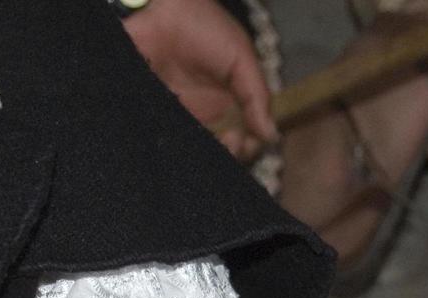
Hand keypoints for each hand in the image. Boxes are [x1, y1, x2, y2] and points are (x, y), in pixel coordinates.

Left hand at [123, 0, 276, 159]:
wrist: (161, 7)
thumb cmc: (205, 26)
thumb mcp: (241, 57)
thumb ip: (257, 96)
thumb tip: (272, 135)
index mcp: (231, 104)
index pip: (245, 139)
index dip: (248, 148)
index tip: (246, 141)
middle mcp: (206, 115)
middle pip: (221, 149)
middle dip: (229, 153)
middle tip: (231, 140)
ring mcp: (180, 114)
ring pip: (194, 147)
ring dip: (208, 151)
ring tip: (217, 140)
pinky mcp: (155, 111)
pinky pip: (166, 138)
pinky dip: (174, 144)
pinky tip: (186, 137)